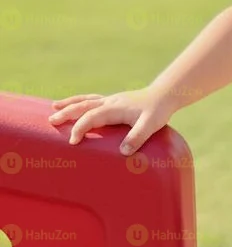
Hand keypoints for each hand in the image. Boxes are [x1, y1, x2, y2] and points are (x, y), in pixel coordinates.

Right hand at [47, 88, 174, 156]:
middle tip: (51, 121)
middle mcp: (110, 102)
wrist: (165, 95)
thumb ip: (137, 137)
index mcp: (114, 108)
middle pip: (83, 106)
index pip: (91, 117)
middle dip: (67, 113)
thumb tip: (123, 152)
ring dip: (70, 104)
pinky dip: (81, 101)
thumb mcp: (150, 125)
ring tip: (53, 106)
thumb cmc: (158, 110)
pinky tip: (77, 104)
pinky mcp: (115, 101)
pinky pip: (93, 99)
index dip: (80, 128)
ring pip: (86, 100)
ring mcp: (112, 100)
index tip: (73, 142)